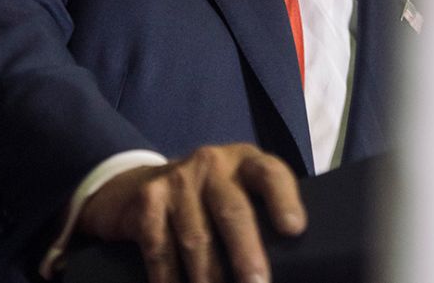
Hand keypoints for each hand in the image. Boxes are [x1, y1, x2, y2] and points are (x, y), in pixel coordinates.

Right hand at [76, 143, 305, 282]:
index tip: (294, 229)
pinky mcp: (149, 201)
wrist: (140, 184)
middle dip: (246, 254)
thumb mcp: (238, 190)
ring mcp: (177, 181)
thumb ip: (261, 212)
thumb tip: (293, 263)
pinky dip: (170, 279)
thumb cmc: (210, 198)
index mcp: (245, 161)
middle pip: (233, 210)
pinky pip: (161, 248)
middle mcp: (212, 164)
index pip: (270, 174)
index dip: (284, 200)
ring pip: (197, 238)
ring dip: (209, 277)